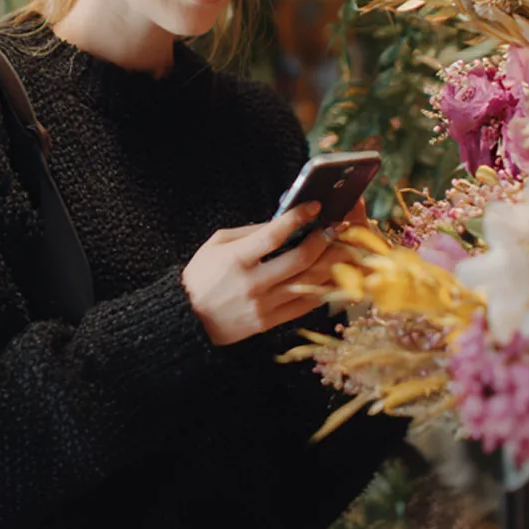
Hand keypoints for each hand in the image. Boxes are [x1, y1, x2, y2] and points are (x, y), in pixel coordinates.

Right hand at [182, 202, 332, 345]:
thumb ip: (250, 232)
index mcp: (236, 259)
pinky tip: (329, 275)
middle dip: (323, 240)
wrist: (188, 319)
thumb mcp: (217, 244)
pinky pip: (305, 305)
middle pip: (300, 259)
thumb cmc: (201, 276)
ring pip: (309, 283)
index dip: (297, 217)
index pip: (274, 235)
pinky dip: (322, 289)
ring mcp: (263, 305)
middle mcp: (253, 283)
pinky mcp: (269, 322)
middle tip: (333, 228)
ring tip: (340, 249)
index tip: (314, 206)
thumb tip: (284, 223)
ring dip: (330, 264)